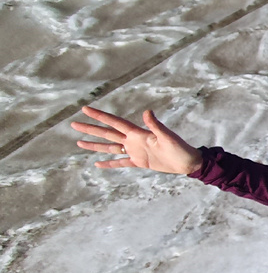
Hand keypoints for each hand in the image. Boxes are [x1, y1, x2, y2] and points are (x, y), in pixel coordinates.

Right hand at [72, 106, 202, 174]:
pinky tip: (97, 163)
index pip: (114, 122)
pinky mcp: (139, 162)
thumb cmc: (180, 148)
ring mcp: (135, 151)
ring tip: (79, 142)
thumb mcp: (167, 136)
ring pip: (110, 147)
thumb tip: (147, 111)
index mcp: (138, 133)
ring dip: (95, 145)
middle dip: (91, 129)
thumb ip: (156, 125)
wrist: (188, 162)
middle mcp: (133, 140)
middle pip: (107, 133)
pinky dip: (109, 163)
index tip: (85, 109)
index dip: (100, 116)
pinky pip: (120, 162)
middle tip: (73, 124)